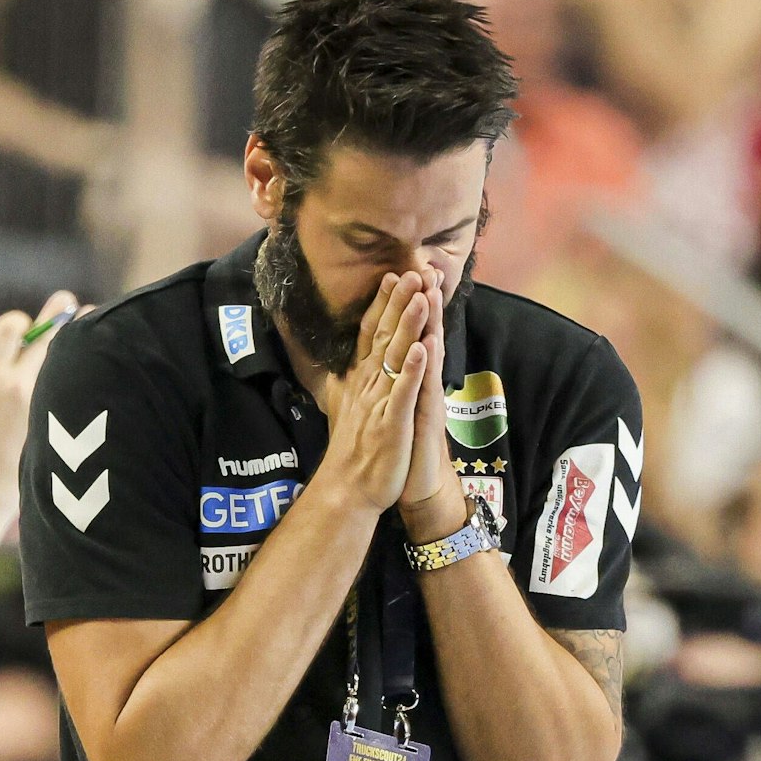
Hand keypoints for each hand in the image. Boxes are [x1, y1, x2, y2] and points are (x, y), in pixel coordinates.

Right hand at [0, 292, 77, 587]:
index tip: (19, 325)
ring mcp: (42, 404)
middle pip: (48, 336)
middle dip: (58, 314)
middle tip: (67, 300)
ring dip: (78, 338)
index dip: (16, 323)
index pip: (11, 329)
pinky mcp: (56, 420)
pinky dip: (81, 371)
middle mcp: (20, 387)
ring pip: (67, 360)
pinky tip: (93, 361)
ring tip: (92, 317)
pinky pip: (74, 386)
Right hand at [317, 272, 429, 512]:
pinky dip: (411, 370)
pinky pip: (403, 392)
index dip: (382, 304)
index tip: (392, 275)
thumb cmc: (352, 450)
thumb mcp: (344, 407)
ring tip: (420, 296)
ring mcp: (379, 402)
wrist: (349, 489)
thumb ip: (346, 382)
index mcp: (361, 379)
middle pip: (384, 336)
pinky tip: (421, 349)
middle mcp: (368, 384)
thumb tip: (340, 363)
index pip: (370, 333)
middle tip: (411, 271)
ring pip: (395, 357)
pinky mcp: (391, 423)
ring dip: (408, 325)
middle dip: (399, 303)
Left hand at [399, 273, 468, 541]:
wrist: (414, 486)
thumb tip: (374, 365)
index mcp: (404, 378)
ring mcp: (424, 397)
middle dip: (421, 302)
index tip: (395, 273)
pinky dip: (427, 365)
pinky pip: (427, 387)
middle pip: (421, 335)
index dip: (398, 306)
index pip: (402, 335)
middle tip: (424, 267)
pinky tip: (430, 343)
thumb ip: (385, 385)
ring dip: (431, 322)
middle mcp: (418, 383)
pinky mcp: (426, 416)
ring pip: (429, 353)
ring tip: (432, 292)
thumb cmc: (398, 449)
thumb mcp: (386, 411)